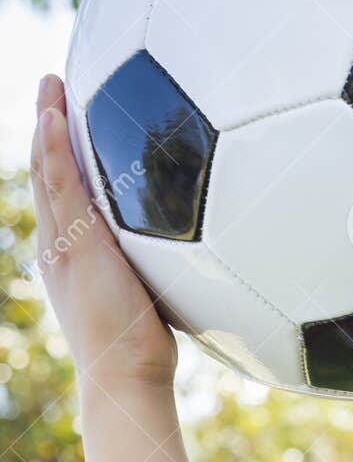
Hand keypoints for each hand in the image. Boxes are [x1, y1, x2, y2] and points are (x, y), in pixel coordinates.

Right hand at [29, 74, 177, 390]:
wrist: (127, 377)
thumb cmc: (144, 348)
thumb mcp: (152, 294)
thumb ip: (160, 268)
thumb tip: (199, 256)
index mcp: (74, 255)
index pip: (63, 193)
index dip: (61, 154)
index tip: (67, 119)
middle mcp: (60, 246)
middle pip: (47, 174)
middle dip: (47, 127)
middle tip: (52, 85)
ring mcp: (63, 246)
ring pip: (46, 173)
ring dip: (45, 125)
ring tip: (50, 84)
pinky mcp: (74, 248)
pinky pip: (59, 188)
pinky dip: (53, 151)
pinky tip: (55, 117)